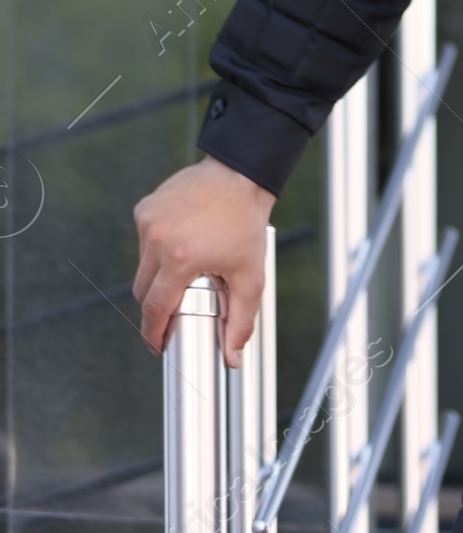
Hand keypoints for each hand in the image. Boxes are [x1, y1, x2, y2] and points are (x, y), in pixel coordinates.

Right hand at [134, 155, 275, 366]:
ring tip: (186, 268)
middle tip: (177, 307)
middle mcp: (157, 240)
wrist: (240, 174)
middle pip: (143, 292)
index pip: (154, 310)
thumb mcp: (250, 275)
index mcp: (179, 260)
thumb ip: (240, 320)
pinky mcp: (146, 208)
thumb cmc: (245, 222)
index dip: (153, 334)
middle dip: (157, 306)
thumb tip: (233, 357)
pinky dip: (157, 247)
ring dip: (158, 274)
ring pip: (142, 266)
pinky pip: (144, 240)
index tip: (158, 345)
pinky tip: (180, 240)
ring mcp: (149, 221)